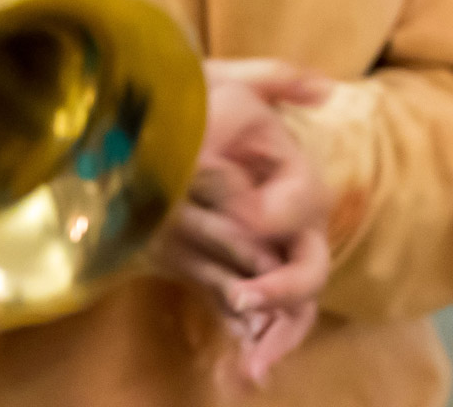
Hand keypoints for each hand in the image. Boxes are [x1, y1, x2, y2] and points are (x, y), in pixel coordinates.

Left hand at [150, 59, 331, 390]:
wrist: (127, 126)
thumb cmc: (179, 100)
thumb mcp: (221, 78)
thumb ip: (273, 80)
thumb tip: (326, 90)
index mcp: (287, 178)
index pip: (300, 209)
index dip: (273, 219)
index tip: (241, 220)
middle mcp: (278, 224)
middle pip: (305, 271)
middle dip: (284, 298)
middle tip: (246, 310)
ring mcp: (253, 255)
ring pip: (287, 308)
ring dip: (274, 341)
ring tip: (249, 371)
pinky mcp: (222, 276)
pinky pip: (248, 321)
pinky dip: (249, 347)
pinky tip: (236, 375)